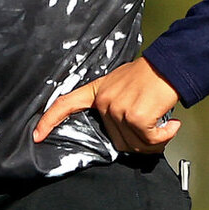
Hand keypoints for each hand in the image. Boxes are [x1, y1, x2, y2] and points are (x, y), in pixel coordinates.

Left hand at [32, 57, 182, 154]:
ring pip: (133, 144)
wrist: (170, 65)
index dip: (50, 121)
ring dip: (153, 142)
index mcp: (98, 91)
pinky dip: (163, 137)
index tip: (37, 136)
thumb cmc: (150, 75)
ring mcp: (118, 109)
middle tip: (154, 132)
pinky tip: (171, 125)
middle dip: (139, 142)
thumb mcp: (121, 85)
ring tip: (164, 126)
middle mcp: (104, 101)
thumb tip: (122, 133)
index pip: (65, 104)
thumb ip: (114, 106)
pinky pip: (149, 140)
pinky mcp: (136, 116)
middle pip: (116, 140)